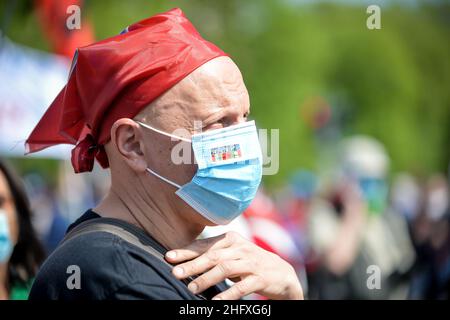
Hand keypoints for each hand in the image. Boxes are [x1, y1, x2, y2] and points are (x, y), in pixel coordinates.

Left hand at [165, 231, 302, 299]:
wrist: (281, 273)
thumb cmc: (250, 262)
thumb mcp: (233, 254)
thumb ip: (213, 253)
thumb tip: (184, 258)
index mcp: (232, 239)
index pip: (206, 245)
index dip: (187, 251)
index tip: (169, 257)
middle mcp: (241, 248)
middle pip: (213, 255)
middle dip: (193, 265)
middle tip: (175, 273)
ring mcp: (252, 262)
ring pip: (225, 269)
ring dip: (206, 279)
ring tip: (191, 289)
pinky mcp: (261, 278)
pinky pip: (242, 286)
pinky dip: (227, 294)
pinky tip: (215, 302)